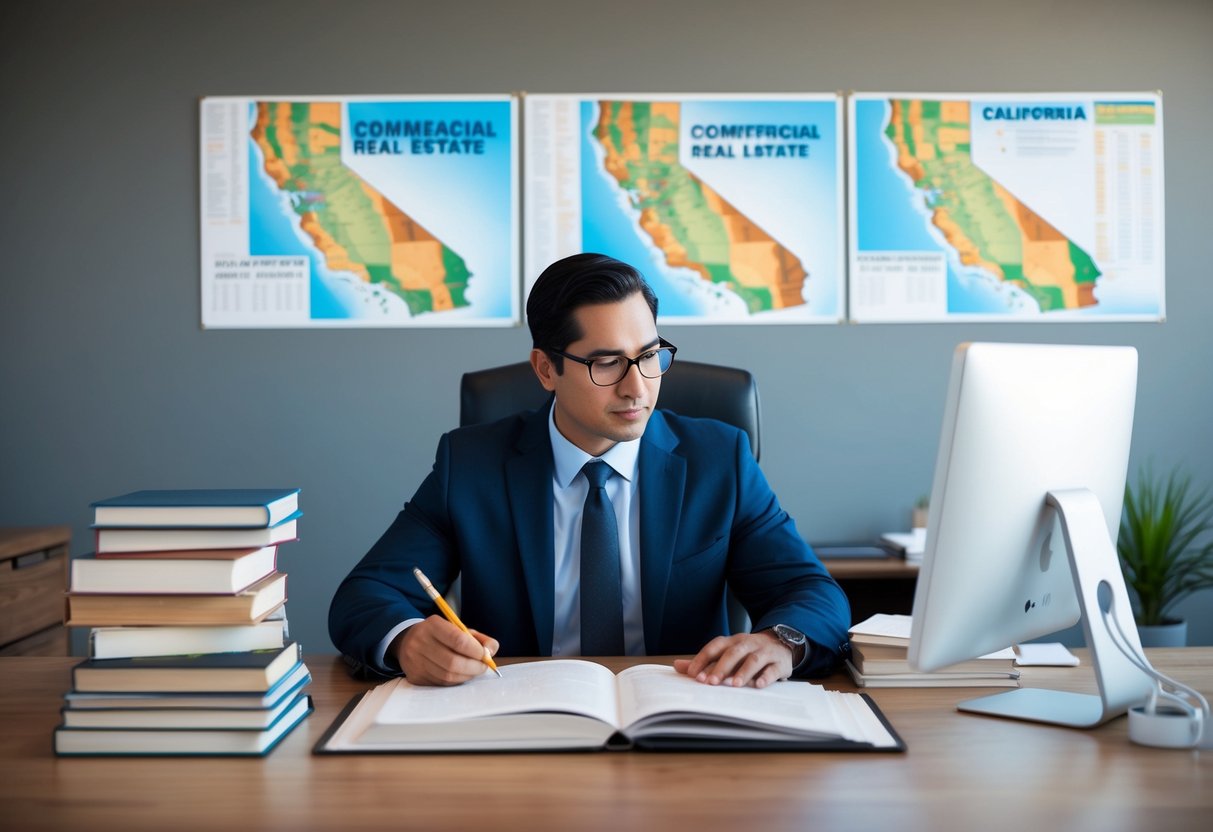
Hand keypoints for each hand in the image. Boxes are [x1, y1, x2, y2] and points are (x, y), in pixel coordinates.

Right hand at [392, 615, 499, 685]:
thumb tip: (491, 651)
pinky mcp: (414, 675)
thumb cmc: (440, 635)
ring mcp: (415, 660)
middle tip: (483, 667)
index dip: (476, 651)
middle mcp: (420, 642)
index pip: (458, 640)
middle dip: (474, 667)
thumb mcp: (458, 629)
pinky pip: (440, 683)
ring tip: (473, 671)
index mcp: (433, 625)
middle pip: (452, 662)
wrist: (408, 640)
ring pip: (447, 675)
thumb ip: (479, 638)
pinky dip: (455, 681)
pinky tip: (460, 675)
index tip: (486, 655)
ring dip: (466, 676)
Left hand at [673, 631, 791, 688]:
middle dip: (721, 667)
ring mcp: (764, 652)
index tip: (694, 674)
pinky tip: (758, 685)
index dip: (704, 659)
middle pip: (733, 652)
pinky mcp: (779, 662)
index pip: (715, 646)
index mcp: (733, 641)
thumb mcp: (727, 653)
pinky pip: (772, 668)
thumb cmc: (749, 651)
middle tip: (711, 682)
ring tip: (734, 685)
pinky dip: (765, 677)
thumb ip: (704, 661)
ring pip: (753, 659)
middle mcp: (748, 644)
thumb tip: (677, 666)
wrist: (782, 642)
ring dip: (743, 671)